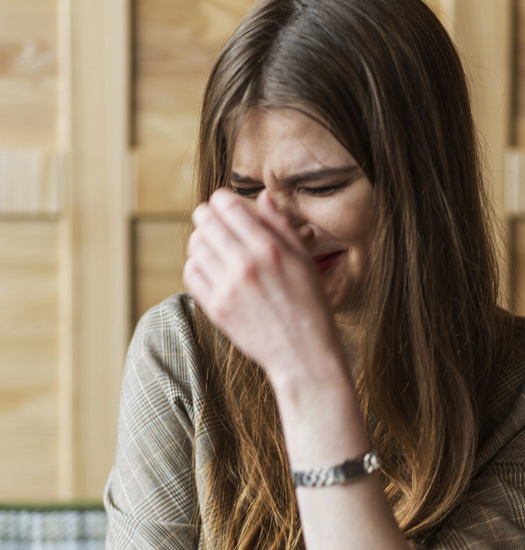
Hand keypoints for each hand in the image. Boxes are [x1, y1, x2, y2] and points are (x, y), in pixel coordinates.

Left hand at [183, 189, 342, 385]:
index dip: (221, 200)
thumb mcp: (304, 260)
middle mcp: (245, 265)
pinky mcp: (216, 309)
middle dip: (207, 216)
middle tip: (213, 221)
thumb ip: (281, 226)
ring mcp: (227, 288)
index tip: (224, 205)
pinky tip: (210, 268)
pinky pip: (191, 273)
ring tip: (213, 246)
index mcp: (269, 248)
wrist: (303, 353)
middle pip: (205, 222)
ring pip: (195, 246)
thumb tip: (261, 197)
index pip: (227, 206)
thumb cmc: (309, 304)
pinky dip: (196, 265)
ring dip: (201, 240)